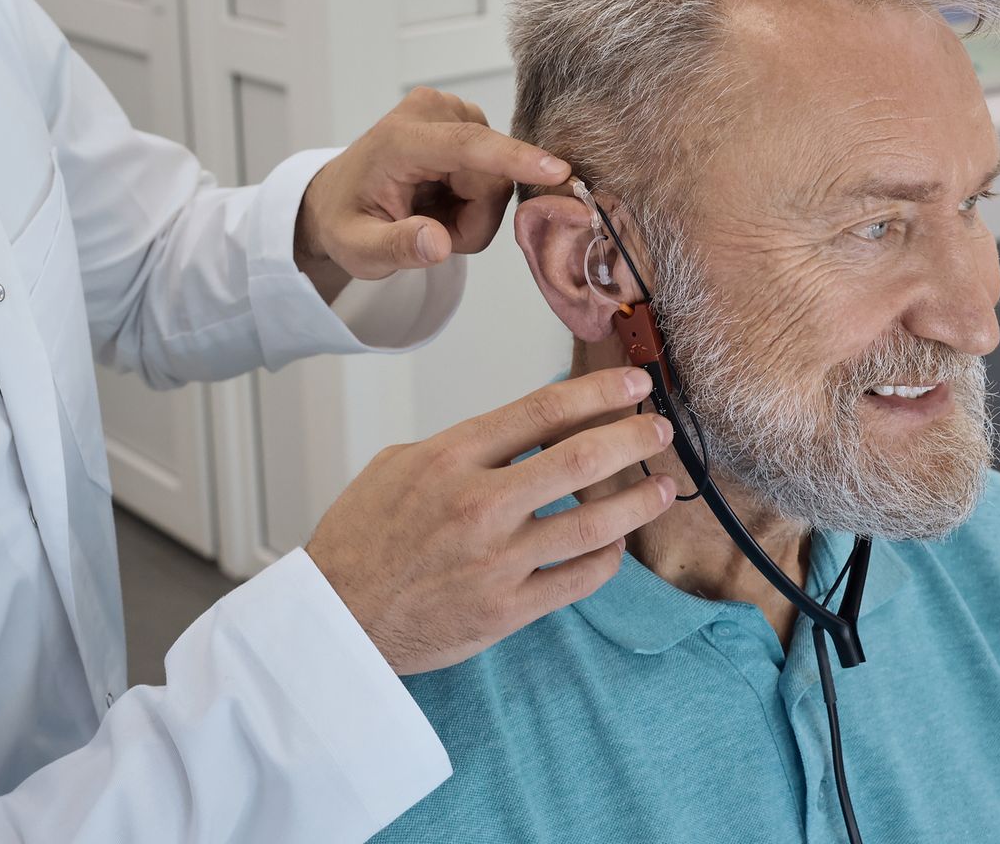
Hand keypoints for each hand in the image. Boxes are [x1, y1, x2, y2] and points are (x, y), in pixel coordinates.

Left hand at [294, 88, 568, 300]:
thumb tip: (437, 244)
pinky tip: (443, 200)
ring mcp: (451, 111)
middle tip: (432, 235)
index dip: (513, 159)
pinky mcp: (466, 120)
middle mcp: (430, 113)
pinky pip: (496, 171)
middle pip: (491, 176)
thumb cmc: (346, 219)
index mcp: (399, 140)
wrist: (338, 196)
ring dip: (474, 212)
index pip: (465, 146)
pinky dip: (475, 199)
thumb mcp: (358, 249)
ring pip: (498, 177)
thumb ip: (396, 247)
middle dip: (472, 220)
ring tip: (431, 217)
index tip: (556, 170)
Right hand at [305, 367, 676, 674]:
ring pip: (595, 522)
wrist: (338, 613)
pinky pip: (581, 577)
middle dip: (634, 438)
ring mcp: (498, 559)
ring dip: (640, 500)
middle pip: (582, 458)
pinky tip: (617, 542)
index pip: (543, 410)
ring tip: (662, 488)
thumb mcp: (398, 465)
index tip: (633, 386)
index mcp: (451, 457)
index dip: (600, 393)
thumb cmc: (362, 538)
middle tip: (658, 430)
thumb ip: (463, 446)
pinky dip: (609, 555)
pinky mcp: (508, 608)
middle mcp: (480, 504)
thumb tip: (521, 430)